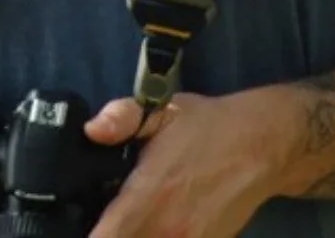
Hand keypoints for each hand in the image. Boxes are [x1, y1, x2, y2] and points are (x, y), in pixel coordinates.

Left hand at [84, 89, 279, 237]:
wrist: (260, 147)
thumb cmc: (206, 127)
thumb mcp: (162, 109)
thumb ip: (122, 117)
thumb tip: (91, 131)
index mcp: (148, 195)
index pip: (106, 237)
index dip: (90, 234)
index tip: (73, 225)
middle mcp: (165, 230)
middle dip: (109, 234)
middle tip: (103, 217)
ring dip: (134, 235)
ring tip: (126, 220)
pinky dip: (156, 237)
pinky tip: (151, 224)